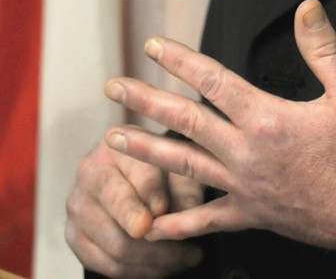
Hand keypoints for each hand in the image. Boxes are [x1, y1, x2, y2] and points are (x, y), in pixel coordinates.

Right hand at [65, 140, 203, 276]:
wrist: (129, 176)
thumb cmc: (160, 169)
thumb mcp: (178, 167)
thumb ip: (185, 187)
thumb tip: (186, 215)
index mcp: (117, 144)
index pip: (136, 174)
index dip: (154, 195)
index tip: (167, 211)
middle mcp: (89, 172)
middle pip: (121, 214)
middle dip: (158, 238)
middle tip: (189, 252)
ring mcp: (77, 206)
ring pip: (116, 246)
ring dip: (155, 261)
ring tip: (184, 260)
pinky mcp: (73, 236)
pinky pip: (107, 266)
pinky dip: (138, 272)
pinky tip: (162, 268)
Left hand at [102, 0, 335, 254]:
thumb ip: (324, 47)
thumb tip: (307, 6)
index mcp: (267, 118)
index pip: (213, 81)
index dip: (180, 60)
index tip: (152, 45)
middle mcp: (246, 152)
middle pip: (185, 122)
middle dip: (145, 102)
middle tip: (112, 88)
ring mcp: (246, 187)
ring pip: (184, 167)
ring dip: (146, 152)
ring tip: (112, 141)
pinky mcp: (254, 216)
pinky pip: (208, 220)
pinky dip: (178, 224)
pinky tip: (152, 227)